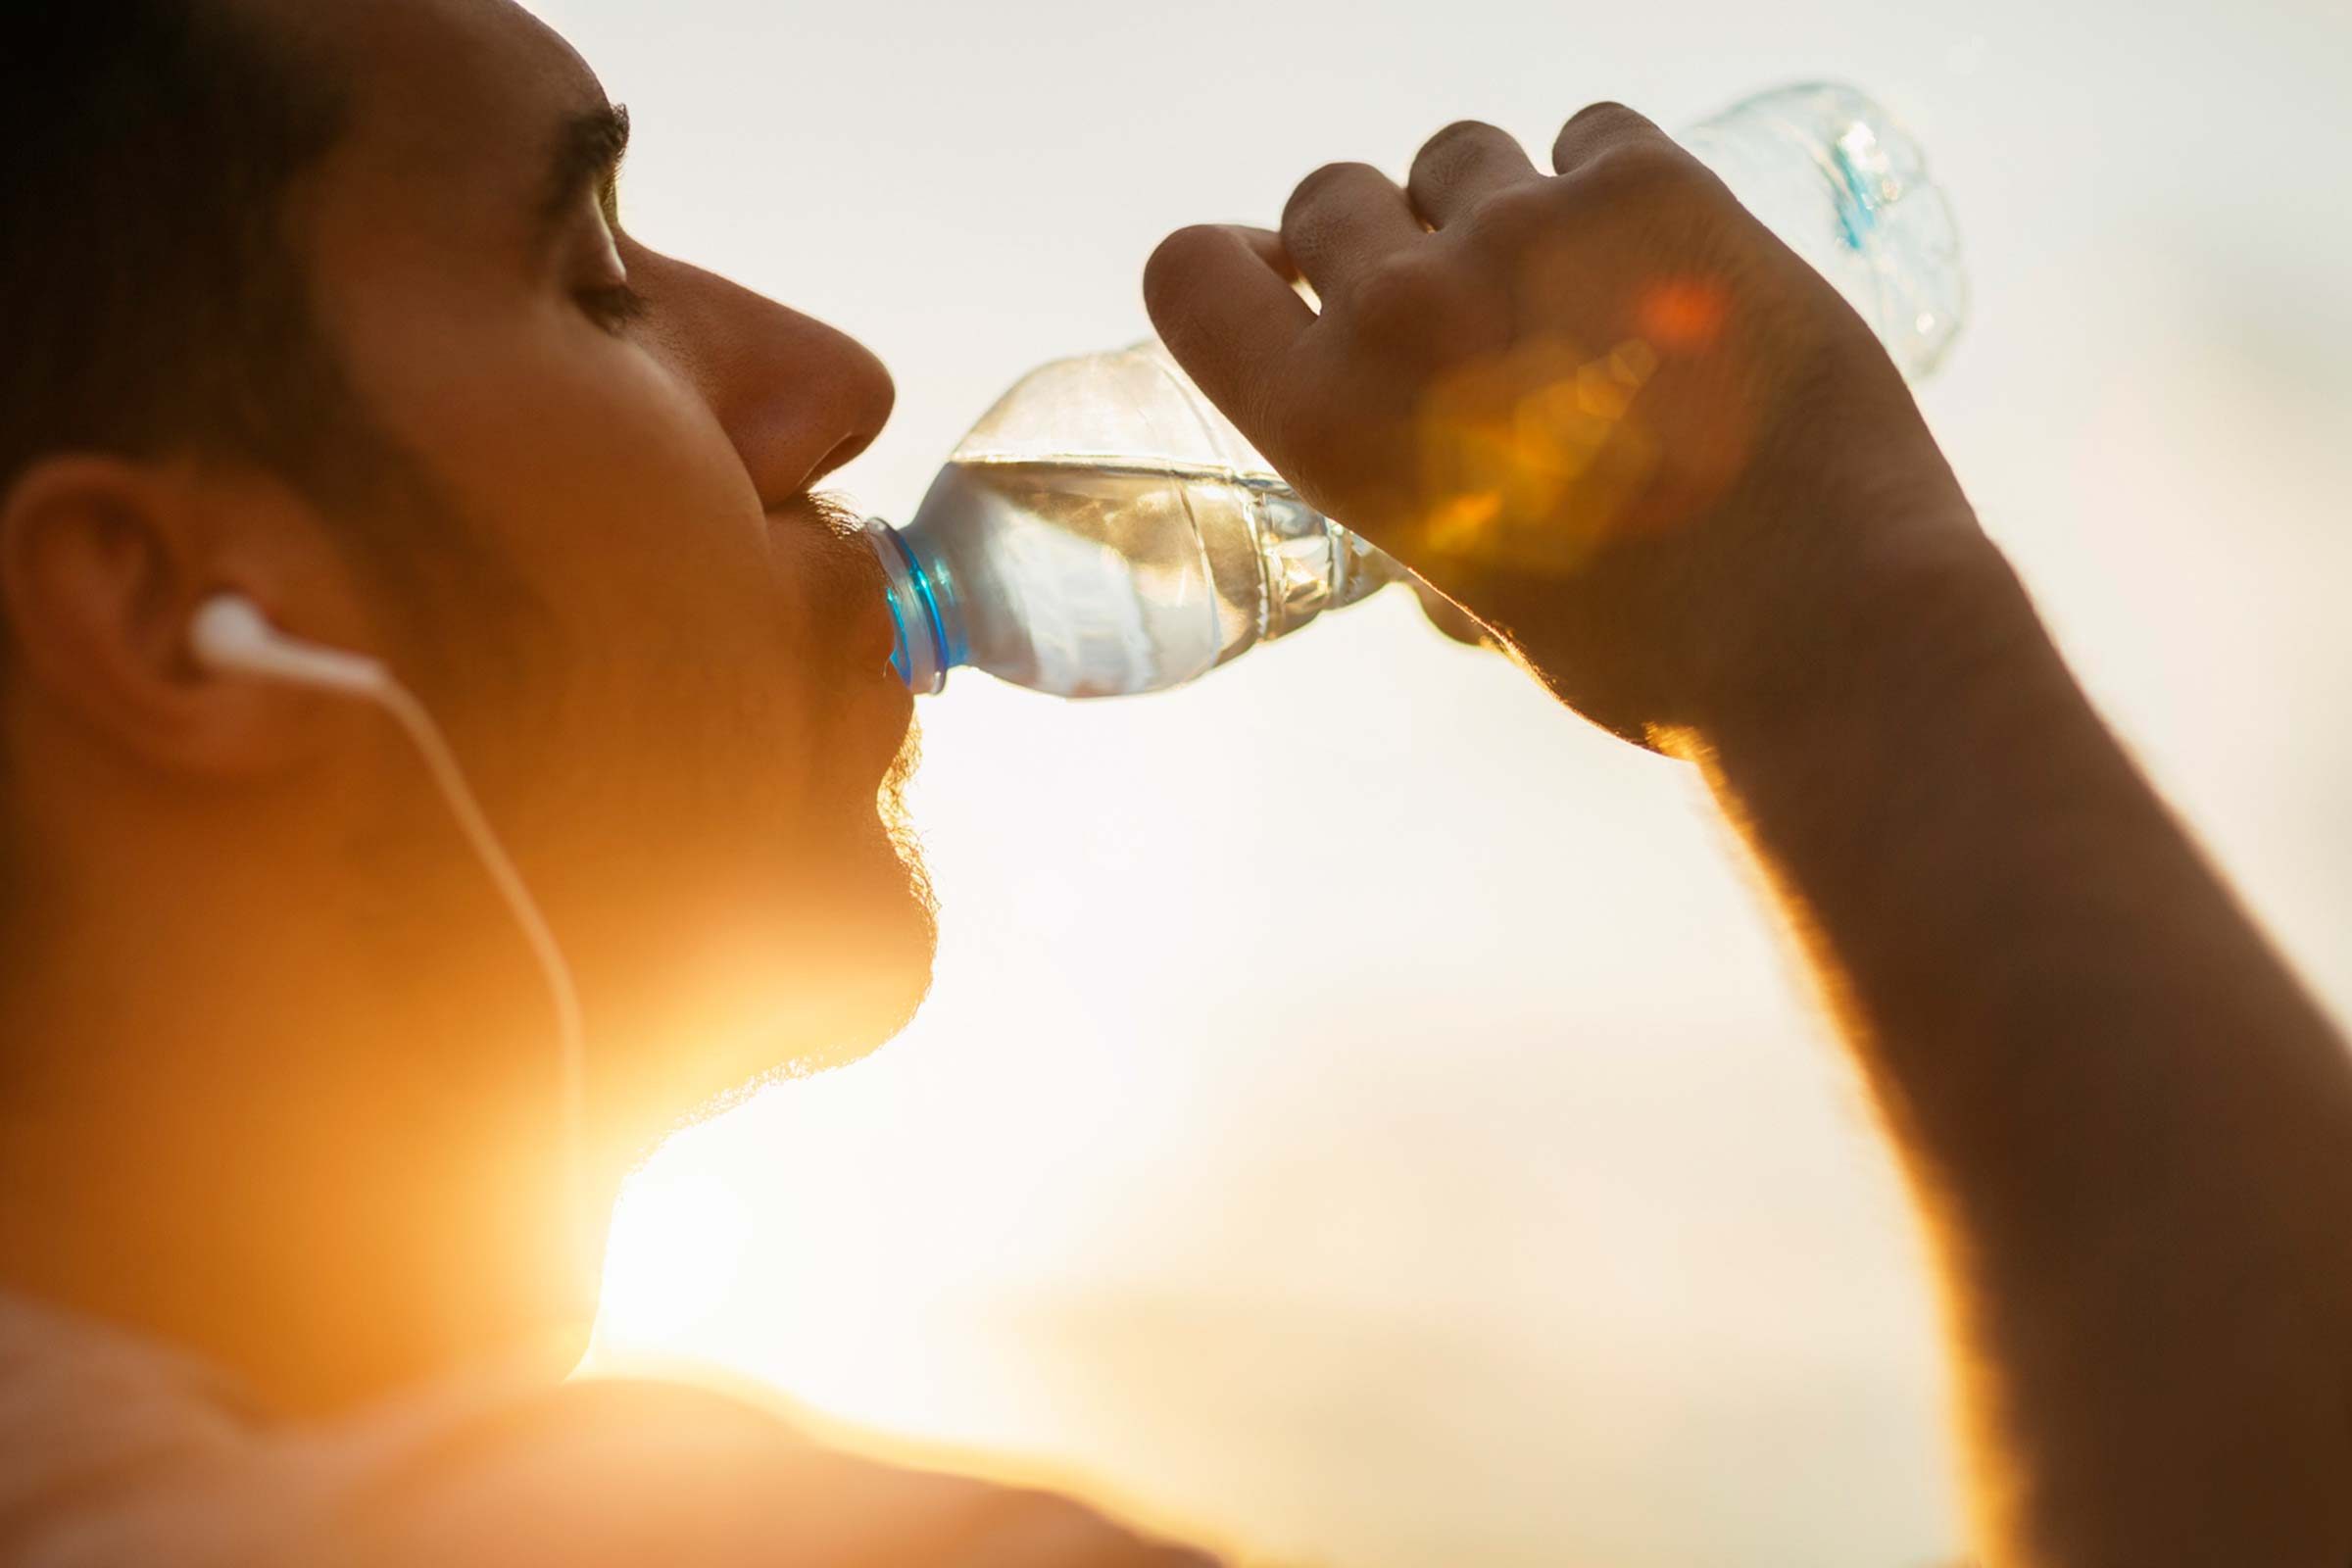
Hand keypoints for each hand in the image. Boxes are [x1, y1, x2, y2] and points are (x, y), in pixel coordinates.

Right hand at [1145, 104, 1989, 742]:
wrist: (1820, 629)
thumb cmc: (1642, 648)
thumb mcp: (1464, 583)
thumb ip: (1410, 485)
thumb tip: (1426, 440)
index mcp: (1325, 426)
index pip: (1191, 273)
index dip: (1240, 267)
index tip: (1287, 280)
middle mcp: (1400, 312)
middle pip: (1332, 195)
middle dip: (1387, 243)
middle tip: (1472, 316)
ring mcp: (1524, 233)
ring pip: (1460, 154)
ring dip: (1500, 208)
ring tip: (1584, 298)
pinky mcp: (1653, 187)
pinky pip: (1589, 133)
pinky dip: (1612, 185)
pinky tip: (1664, 266)